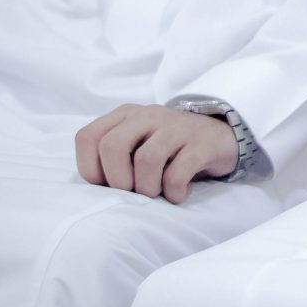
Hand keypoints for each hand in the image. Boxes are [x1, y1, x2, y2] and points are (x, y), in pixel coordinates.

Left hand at [74, 105, 237, 202]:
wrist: (218, 138)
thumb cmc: (167, 150)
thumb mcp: (136, 144)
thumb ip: (113, 157)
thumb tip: (97, 189)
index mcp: (126, 115)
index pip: (88, 137)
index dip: (90, 168)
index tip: (106, 184)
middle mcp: (149, 114)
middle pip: (112, 146)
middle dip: (117, 180)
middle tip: (132, 191)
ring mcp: (177, 126)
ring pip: (146, 159)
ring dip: (147, 188)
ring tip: (157, 193)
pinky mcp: (202, 142)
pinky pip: (178, 173)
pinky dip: (174, 191)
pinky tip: (179, 193)